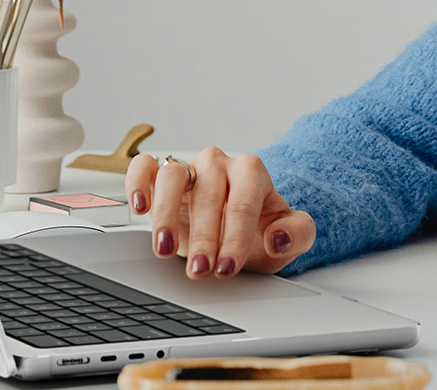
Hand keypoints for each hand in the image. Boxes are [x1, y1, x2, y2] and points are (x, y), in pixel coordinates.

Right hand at [125, 148, 315, 279]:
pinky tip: (139, 207)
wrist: (239, 230)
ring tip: (164, 249)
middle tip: (200, 271)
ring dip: (166, 214)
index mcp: (252, 172)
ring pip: (173, 177)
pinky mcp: (160, 175)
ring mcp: (189, 168)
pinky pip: (143, 166)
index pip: (243, 202)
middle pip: (208, 195)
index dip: (235, 237)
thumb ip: (298, 234)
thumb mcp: (291, 239)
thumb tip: (277, 237)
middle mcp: (218, 165)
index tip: (228, 267)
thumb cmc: (261, 232)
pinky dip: (138, 182)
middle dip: (203, 238)